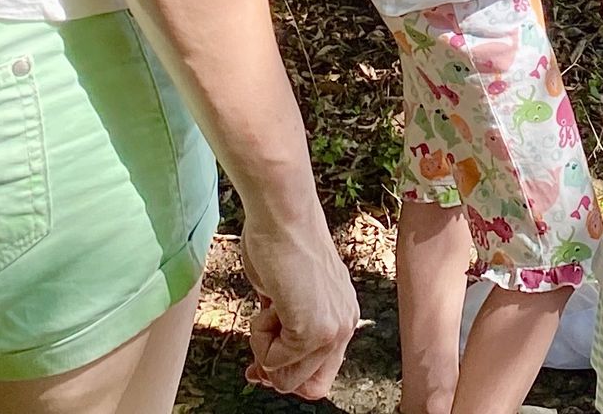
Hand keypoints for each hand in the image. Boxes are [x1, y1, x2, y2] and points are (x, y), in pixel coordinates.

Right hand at [240, 208, 358, 399]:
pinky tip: (269, 302)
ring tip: (269, 310)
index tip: (262, 367)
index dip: (288, 376)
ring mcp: (333, 329)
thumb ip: (286, 331)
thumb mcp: (288, 297)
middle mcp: (345, 324)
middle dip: (276, 372)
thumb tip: (266, 371)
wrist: (283, 216)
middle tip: (257, 352)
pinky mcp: (314, 330)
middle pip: (310, 386)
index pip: (321, 374)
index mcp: (343, 315)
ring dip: (265, 351)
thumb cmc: (281, 244)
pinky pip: (274, 360)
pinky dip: (259, 337)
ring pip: (289, 378)